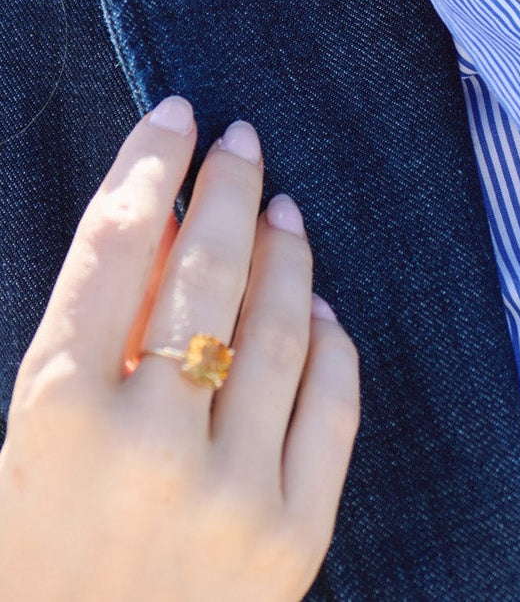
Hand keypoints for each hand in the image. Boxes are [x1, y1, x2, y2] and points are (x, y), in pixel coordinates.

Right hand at [0, 99, 360, 600]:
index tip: (176, 118)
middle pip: (208, 270)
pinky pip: (333, 401)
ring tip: (284, 209)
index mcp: (54, 421)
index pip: (112, 249)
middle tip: (242, 141)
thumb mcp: (30, 452)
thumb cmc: (36, 568)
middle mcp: (146, 450)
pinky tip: (317, 305)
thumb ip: (94, 342)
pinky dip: (329, 340)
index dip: (148, 165)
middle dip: (227, 188)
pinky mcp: (295, 534)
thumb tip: (172, 225)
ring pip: (281, 325)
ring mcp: (231, 494)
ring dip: (287, 251)